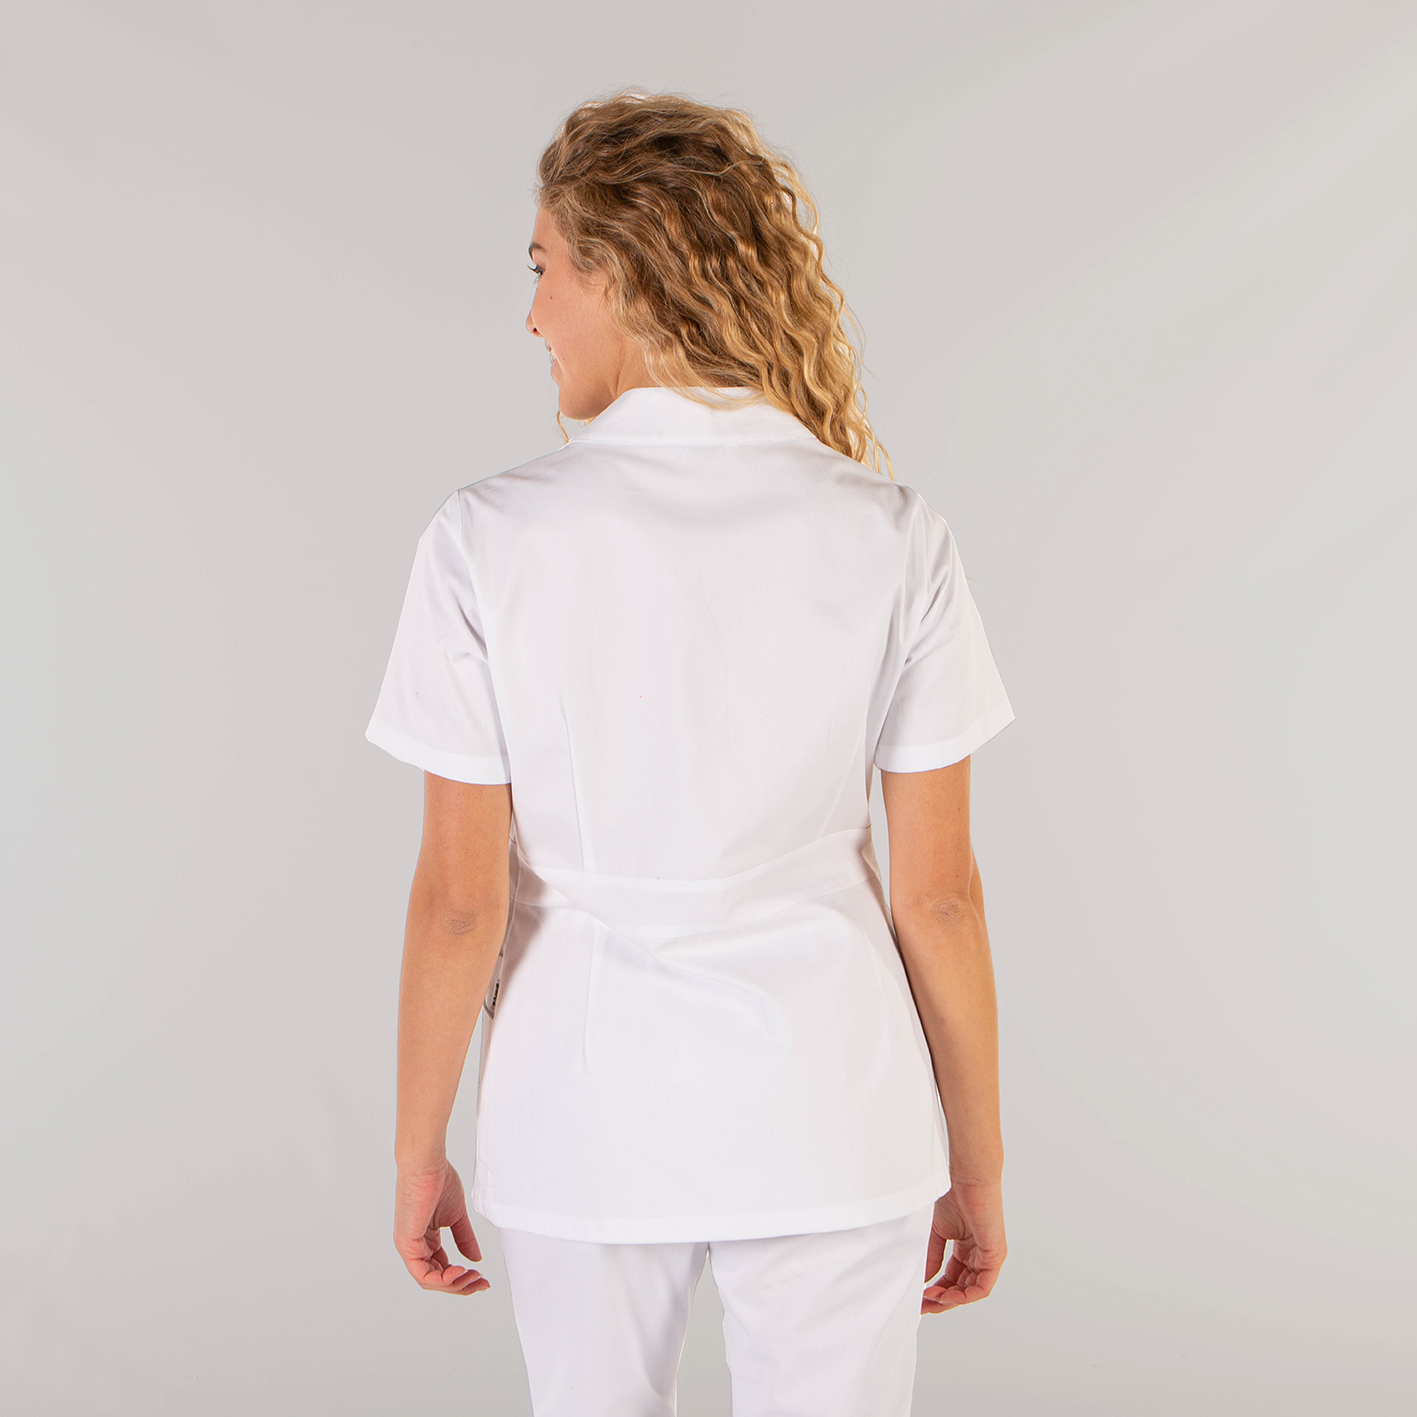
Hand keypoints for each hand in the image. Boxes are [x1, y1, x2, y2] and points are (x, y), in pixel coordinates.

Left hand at [393, 1160, 489, 1294]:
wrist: (427, 1164)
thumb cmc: (438, 1181)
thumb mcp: (456, 1216)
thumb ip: (465, 1238)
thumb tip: (476, 1258)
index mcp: (424, 1240)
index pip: (441, 1269)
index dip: (462, 1277)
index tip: (482, 1277)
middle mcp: (414, 1247)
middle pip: (437, 1279)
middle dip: (461, 1285)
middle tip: (481, 1283)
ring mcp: (409, 1247)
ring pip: (430, 1281)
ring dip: (454, 1285)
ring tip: (473, 1278)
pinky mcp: (407, 1244)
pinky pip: (422, 1274)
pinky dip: (442, 1280)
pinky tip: (459, 1272)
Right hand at [922, 1180, 1005, 1313]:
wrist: (966, 1175)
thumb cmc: (951, 1192)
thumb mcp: (935, 1231)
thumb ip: (931, 1257)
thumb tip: (922, 1281)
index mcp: (965, 1246)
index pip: (951, 1278)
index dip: (934, 1291)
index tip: (917, 1298)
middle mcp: (978, 1254)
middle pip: (960, 1288)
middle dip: (940, 1300)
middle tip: (921, 1306)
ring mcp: (988, 1256)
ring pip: (971, 1290)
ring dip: (950, 1300)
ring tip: (930, 1300)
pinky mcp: (995, 1255)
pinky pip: (982, 1286)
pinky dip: (964, 1296)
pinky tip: (946, 1296)